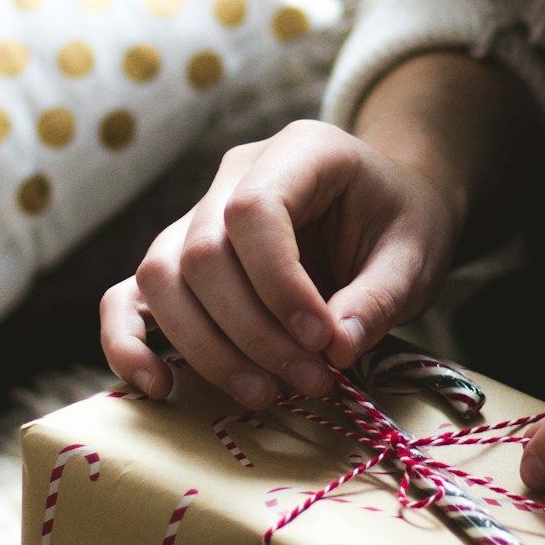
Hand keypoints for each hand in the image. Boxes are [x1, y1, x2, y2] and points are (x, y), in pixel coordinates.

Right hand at [100, 119, 461, 408]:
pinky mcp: (180, 259)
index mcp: (300, 150)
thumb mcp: (415, 256)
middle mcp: (235, 174)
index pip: (254, 211)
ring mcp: (197, 214)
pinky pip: (129, 295)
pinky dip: (129, 342)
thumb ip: (378, 298)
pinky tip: (156, 386)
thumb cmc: (402, 224)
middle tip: (312, 382)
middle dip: (253, 333)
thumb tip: (334, 348)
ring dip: (208, 349)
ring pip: (162, 278)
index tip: (323, 340)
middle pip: (202, 254)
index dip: (279, 285)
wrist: (388, 211)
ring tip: (266, 394)